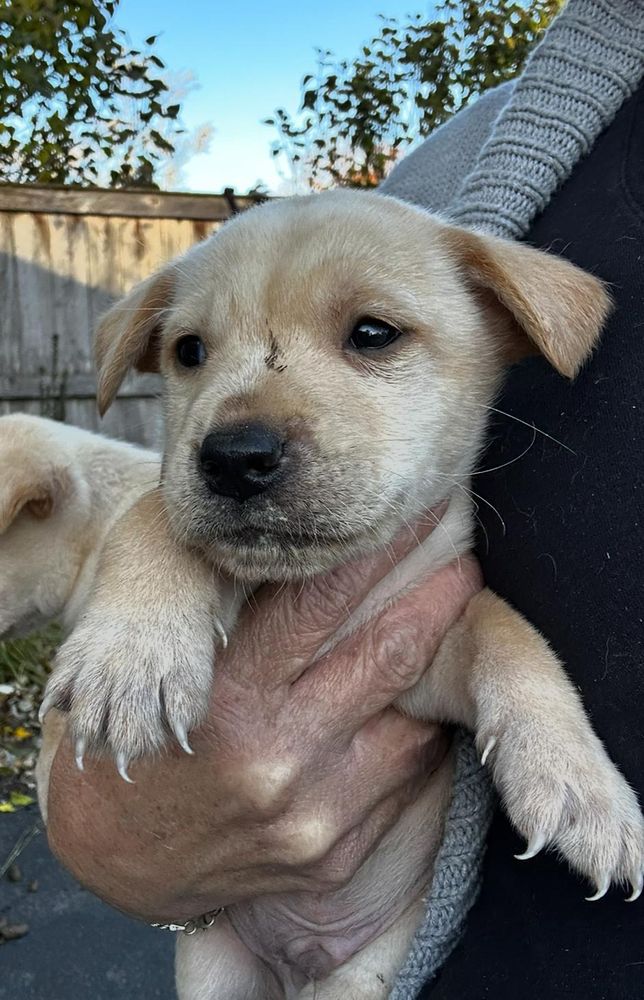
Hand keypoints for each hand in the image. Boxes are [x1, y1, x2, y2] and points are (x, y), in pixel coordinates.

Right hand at [46, 528, 480, 922]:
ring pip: (411, 724)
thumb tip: (325, 554)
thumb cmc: (153, 736)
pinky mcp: (332, 858)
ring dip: (435, 673)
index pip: (319, 602)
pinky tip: (416, 710)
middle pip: (386, 656)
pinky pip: (402, 784)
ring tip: (448, 633)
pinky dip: (415, 738)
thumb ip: (246, 617)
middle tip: (464, 564)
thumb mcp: (178, 667)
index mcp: (227, 696)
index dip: (378, 552)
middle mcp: (275, 758)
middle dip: (437, 601)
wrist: (122, 856)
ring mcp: (310, 816)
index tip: (415, 515)